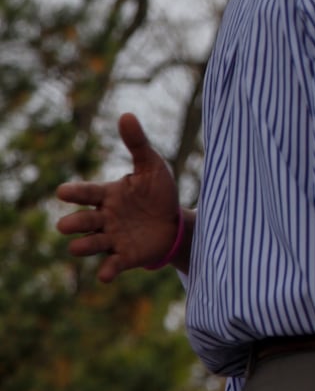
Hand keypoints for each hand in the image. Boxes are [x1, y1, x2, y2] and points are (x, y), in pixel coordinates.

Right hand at [56, 113, 182, 281]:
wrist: (175, 222)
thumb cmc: (158, 192)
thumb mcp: (152, 166)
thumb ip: (137, 144)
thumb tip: (126, 115)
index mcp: (108, 195)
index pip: (87, 193)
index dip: (75, 193)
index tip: (62, 191)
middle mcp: (105, 218)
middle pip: (83, 221)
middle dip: (73, 223)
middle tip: (65, 225)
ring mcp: (113, 238)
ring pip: (91, 244)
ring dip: (83, 246)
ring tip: (77, 247)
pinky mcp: (126, 257)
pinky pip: (112, 265)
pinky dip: (107, 270)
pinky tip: (105, 275)